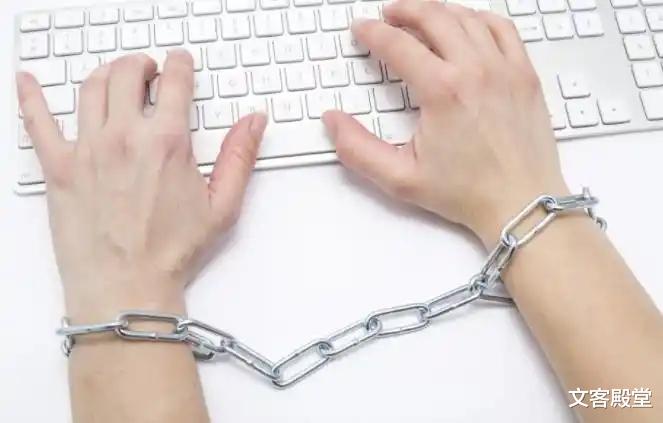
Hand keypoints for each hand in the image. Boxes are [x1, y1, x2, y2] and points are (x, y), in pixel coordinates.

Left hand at [17, 51, 266, 319]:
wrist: (127, 288)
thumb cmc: (172, 252)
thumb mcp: (222, 205)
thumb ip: (239, 156)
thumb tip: (254, 121)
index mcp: (167, 142)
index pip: (174, 81)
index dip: (179, 64)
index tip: (179, 62)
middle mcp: (125, 137)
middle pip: (128, 74)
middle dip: (141, 64)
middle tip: (147, 70)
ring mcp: (88, 149)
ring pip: (91, 87)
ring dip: (105, 72)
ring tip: (113, 78)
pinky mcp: (58, 167)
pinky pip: (38, 121)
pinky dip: (31, 96)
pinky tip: (28, 82)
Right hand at [323, 1, 569, 245]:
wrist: (521, 204)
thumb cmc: (469, 194)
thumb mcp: (401, 179)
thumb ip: (358, 149)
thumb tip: (334, 121)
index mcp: (443, 92)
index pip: (398, 44)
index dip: (373, 32)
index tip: (362, 29)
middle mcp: (476, 71)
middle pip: (433, 18)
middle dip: (404, 10)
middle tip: (388, 13)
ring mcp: (505, 69)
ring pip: (467, 18)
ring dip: (438, 11)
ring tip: (421, 15)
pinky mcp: (525, 76)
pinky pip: (503, 29)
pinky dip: (480, 18)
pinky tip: (468, 23)